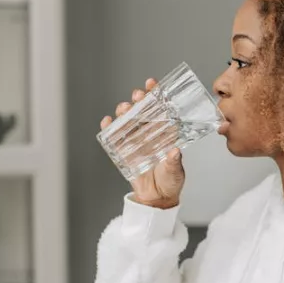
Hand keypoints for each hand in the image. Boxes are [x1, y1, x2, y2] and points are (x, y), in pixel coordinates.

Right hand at [100, 78, 185, 208]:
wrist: (157, 198)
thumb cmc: (171, 181)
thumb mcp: (175, 171)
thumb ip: (174, 162)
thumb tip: (175, 151)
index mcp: (164, 134)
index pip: (159, 110)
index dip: (155, 95)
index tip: (151, 84)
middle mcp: (149, 134)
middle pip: (141, 111)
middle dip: (138, 100)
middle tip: (138, 95)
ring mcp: (134, 141)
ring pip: (127, 121)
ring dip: (124, 112)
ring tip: (124, 108)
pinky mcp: (122, 152)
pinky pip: (113, 138)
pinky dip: (109, 128)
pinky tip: (107, 122)